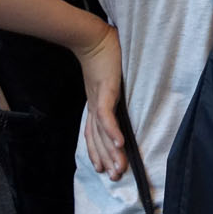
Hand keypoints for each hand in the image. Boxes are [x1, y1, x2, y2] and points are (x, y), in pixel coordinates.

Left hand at [74, 25, 127, 180]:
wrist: (91, 36)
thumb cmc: (103, 52)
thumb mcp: (108, 75)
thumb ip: (112, 85)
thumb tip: (118, 87)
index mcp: (95, 103)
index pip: (94, 133)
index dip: (98, 152)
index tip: (103, 168)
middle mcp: (95, 105)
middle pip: (99, 138)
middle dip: (106, 159)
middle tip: (114, 176)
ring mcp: (99, 99)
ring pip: (103, 132)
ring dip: (111, 152)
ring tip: (118, 168)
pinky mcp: (105, 91)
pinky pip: (107, 116)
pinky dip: (113, 131)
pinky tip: (120, 143)